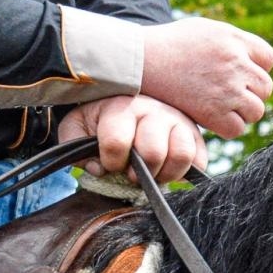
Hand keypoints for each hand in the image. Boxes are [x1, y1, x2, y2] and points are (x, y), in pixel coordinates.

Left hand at [58, 94, 207, 182]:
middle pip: (152, 151)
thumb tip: (97, 168)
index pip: (116, 141)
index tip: (109, 163)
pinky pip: (199, 159)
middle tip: (131, 173)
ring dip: (164, 174)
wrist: (126, 98)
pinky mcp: (195, 132)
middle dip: (139, 172)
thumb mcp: (77, 124)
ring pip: (181, 154)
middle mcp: (152, 109)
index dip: (111, 162)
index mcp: (120, 106)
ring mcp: (177, 119)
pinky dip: (186, 172)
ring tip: (152, 174)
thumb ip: (73, 144)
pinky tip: (168, 169)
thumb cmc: (100, 118)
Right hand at [138, 17, 272, 138]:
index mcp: (233, 39)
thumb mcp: (204, 30)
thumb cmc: (170, 45)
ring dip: (241, 111)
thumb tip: (255, 61)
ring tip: (218, 106)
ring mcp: (226, 88)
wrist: (139, 62)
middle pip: (264, 87)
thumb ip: (232, 42)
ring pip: (256, 110)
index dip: (254, 68)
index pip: (267, 58)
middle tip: (225, 94)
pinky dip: (227, 127)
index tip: (238, 74)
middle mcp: (234, 62)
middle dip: (249, 92)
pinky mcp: (213, 112)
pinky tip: (211, 118)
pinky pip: (237, 128)